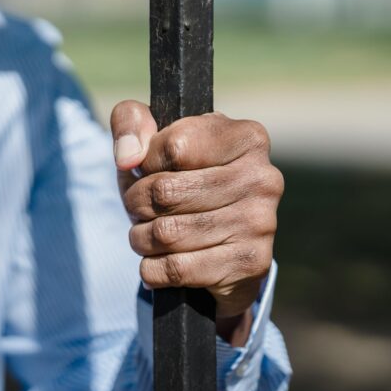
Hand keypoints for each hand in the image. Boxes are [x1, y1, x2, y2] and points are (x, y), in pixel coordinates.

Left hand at [110, 101, 282, 334]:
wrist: (216, 239)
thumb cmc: (178, 176)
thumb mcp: (151, 138)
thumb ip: (130, 121)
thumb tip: (128, 157)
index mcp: (245, 137)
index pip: (173, 146)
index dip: (145, 162)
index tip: (147, 169)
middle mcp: (263, 177)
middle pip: (165, 191)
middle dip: (137, 203)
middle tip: (140, 207)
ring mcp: (260, 222)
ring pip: (166, 234)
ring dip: (141, 237)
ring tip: (147, 233)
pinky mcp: (251, 263)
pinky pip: (177, 269)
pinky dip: (153, 268)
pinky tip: (160, 260)